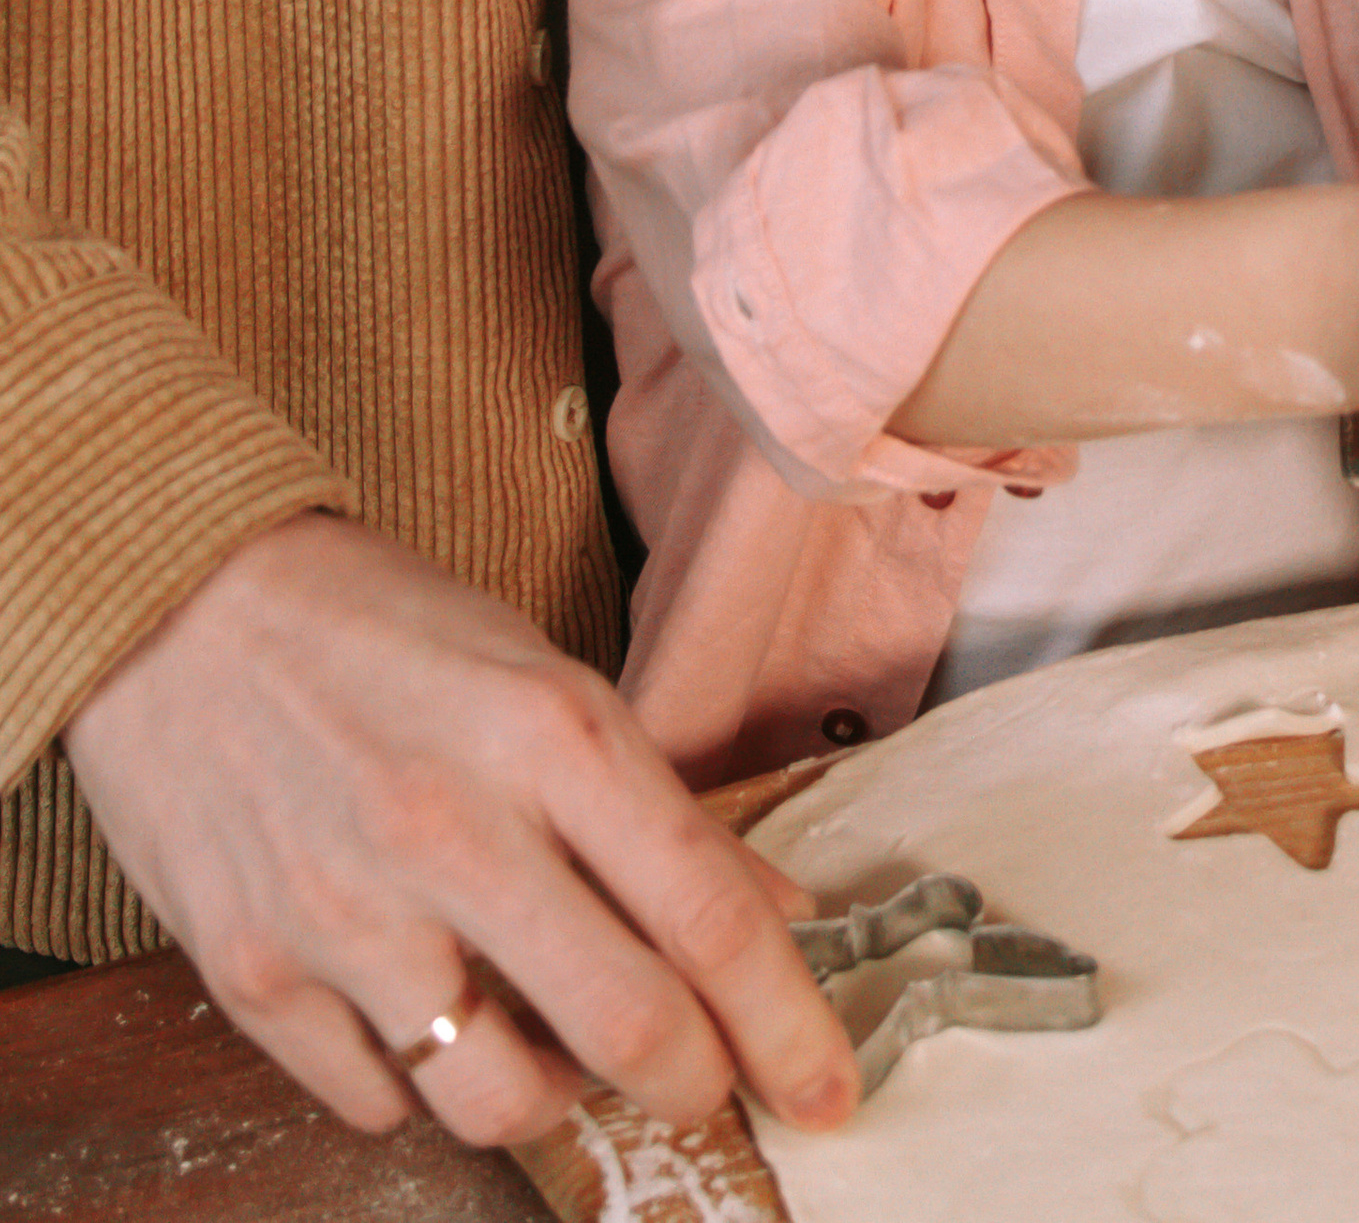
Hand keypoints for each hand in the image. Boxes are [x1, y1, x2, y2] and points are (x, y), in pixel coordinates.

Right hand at [62, 512, 859, 1146]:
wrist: (182, 604)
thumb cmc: (385, 628)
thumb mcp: (547, 679)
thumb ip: (657, 808)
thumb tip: (771, 915)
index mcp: (553, 734)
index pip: (707, 913)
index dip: (785, 1019)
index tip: (829, 1084)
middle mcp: (455, 831)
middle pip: (625, 1024)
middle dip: (697, 1083)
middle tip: (714, 1085)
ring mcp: (346, 914)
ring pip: (498, 1098)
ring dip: (558, 1097)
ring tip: (561, 1045)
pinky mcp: (250, 972)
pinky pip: (377, 1100)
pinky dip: (428, 1085)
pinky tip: (439, 1019)